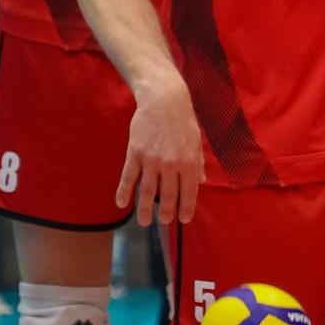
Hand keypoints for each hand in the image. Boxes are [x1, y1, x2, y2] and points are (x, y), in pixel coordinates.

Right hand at [117, 78, 204, 225]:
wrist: (164, 101)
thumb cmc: (183, 121)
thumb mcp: (196, 142)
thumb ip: (198, 163)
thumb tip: (202, 181)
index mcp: (190, 162)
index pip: (189, 191)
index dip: (186, 207)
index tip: (183, 220)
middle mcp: (172, 164)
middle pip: (167, 195)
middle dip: (166, 212)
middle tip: (164, 222)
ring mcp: (152, 160)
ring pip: (147, 191)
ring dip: (145, 209)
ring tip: (144, 222)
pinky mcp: (135, 153)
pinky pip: (128, 178)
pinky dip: (124, 192)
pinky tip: (121, 204)